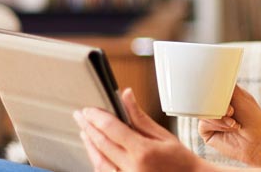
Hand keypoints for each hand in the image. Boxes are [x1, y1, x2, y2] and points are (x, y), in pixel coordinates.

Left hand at [75, 88, 213, 171]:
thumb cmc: (180, 160)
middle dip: (88, 128)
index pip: (112, 129)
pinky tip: (95, 150)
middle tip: (80, 116)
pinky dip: (97, 159)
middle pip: (101, 144)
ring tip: (84, 131)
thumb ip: (140, 116)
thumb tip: (126, 96)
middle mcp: (131, 168)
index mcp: (143, 152)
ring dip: (89, 144)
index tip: (89, 109)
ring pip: (98, 161)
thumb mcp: (163, 135)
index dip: (97, 117)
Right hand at [198, 86, 260, 169]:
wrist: (257, 141)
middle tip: (232, 111)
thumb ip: (225, 85)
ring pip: (202, 111)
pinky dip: (216, 124)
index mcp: (223, 96)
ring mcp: (210, 119)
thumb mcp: (240, 95)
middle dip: (218, 104)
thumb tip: (212, 76)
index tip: (224, 94)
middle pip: (203, 98)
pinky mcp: (207, 132)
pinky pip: (203, 124)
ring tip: (234, 121)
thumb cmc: (253, 119)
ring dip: (219, 117)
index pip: (210, 86)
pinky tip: (229, 128)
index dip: (214, 89)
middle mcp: (215, 106)